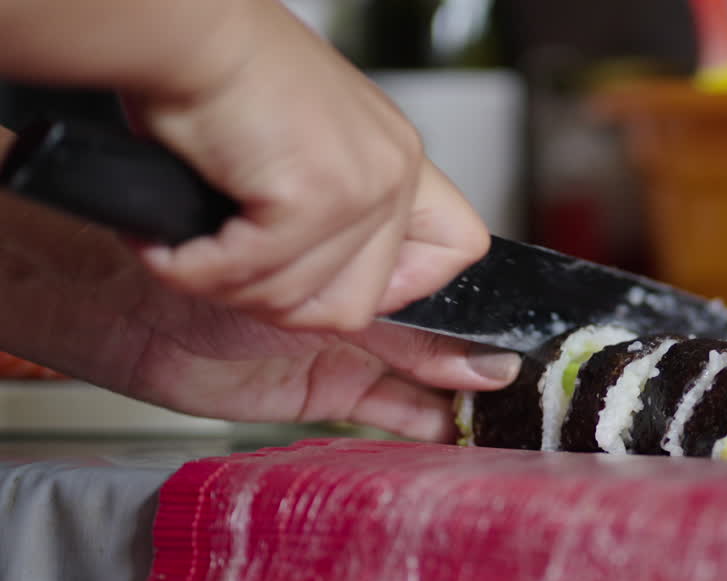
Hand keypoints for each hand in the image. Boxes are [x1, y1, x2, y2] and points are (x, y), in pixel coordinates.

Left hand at [0, 193, 516, 440]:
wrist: (121, 298)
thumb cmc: (203, 243)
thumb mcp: (305, 256)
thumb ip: (380, 293)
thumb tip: (459, 327)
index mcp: (370, 233)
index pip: (453, 261)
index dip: (480, 292)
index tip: (512, 321)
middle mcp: (365, 288)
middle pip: (446, 327)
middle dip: (479, 353)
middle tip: (518, 378)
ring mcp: (349, 342)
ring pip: (424, 373)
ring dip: (458, 394)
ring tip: (501, 413)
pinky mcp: (325, 388)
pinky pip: (387, 410)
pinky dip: (422, 424)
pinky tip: (456, 433)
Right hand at [122, 0, 487, 331]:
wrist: (184, 29)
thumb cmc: (219, 79)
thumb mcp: (304, 150)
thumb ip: (332, 216)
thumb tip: (315, 292)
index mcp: (398, 159)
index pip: (457, 249)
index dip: (398, 287)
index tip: (327, 283)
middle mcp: (394, 171)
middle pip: (357, 305)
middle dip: (278, 304)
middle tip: (224, 270)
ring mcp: (364, 186)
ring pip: (297, 300)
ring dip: (225, 286)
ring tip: (185, 250)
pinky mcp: (316, 194)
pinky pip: (252, 275)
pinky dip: (195, 270)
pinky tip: (168, 247)